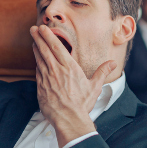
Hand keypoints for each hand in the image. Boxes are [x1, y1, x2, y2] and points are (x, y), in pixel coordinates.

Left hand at [31, 24, 116, 147]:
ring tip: (34, 41)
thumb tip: (112, 63)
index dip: (48, 36)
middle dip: (38, 37)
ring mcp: (47, 78)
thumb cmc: (82, 104)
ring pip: (39, 59)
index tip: (43, 28)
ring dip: (36, 49)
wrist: (69, 119)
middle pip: (45, 50)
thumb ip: (102, 72)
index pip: (56, 47)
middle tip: (33, 29)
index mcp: (69, 67)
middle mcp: (56, 70)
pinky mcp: (41, 88)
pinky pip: (38, 72)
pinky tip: (36, 61)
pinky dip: (37, 64)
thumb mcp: (95, 87)